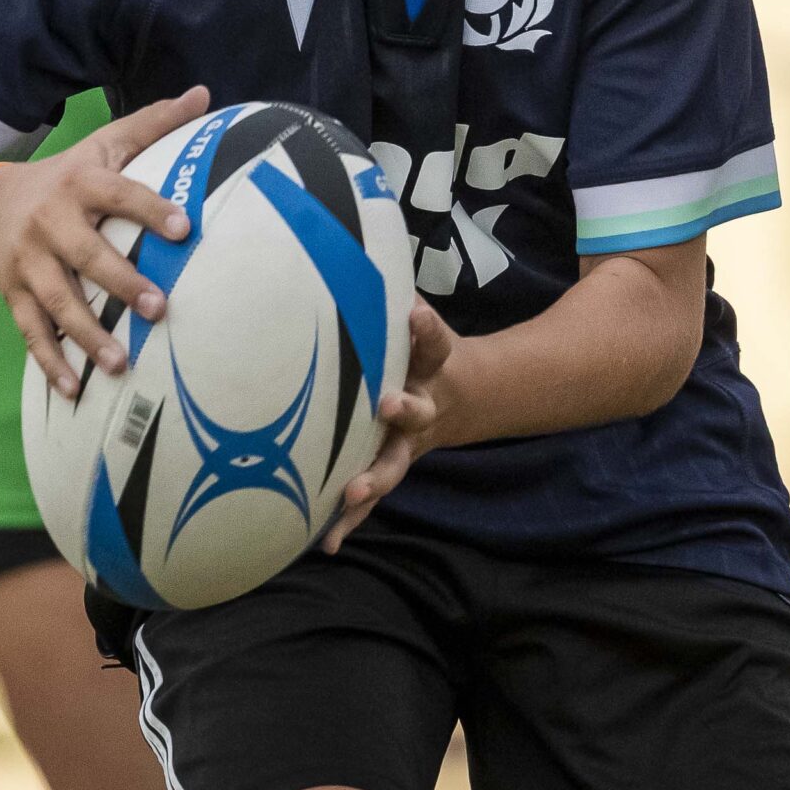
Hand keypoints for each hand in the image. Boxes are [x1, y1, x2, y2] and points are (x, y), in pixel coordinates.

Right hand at [0, 87, 211, 397]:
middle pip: (85, 255)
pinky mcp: (14, 296)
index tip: (184, 228)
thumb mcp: (102, 145)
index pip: (118, 193)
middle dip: (120, 282)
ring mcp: (29, 264)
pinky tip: (73, 391)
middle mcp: (51, 223)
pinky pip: (31, 333)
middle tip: (159, 308)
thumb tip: (205, 94)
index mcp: (79, 184)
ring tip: (120, 363)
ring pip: (57, 303)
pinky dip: (50, 363)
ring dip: (87, 335)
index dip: (149, 208)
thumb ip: (153, 124)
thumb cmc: (65, 177)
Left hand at [321, 301, 455, 553]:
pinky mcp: (389, 467)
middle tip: (389, 404)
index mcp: (431, 363)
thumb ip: (389, 297)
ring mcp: (409, 442)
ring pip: (394, 463)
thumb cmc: (421, 349)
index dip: (425, 327)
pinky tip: (325, 542)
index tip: (414, 313)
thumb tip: (343, 248)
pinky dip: (350, 519)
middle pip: (418, 410)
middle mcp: (424, 405)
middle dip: (404, 409)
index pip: (432, 339)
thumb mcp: (416, 320)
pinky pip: (370, 497)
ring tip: (352, 492)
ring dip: (374, 478)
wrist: (464, 396)